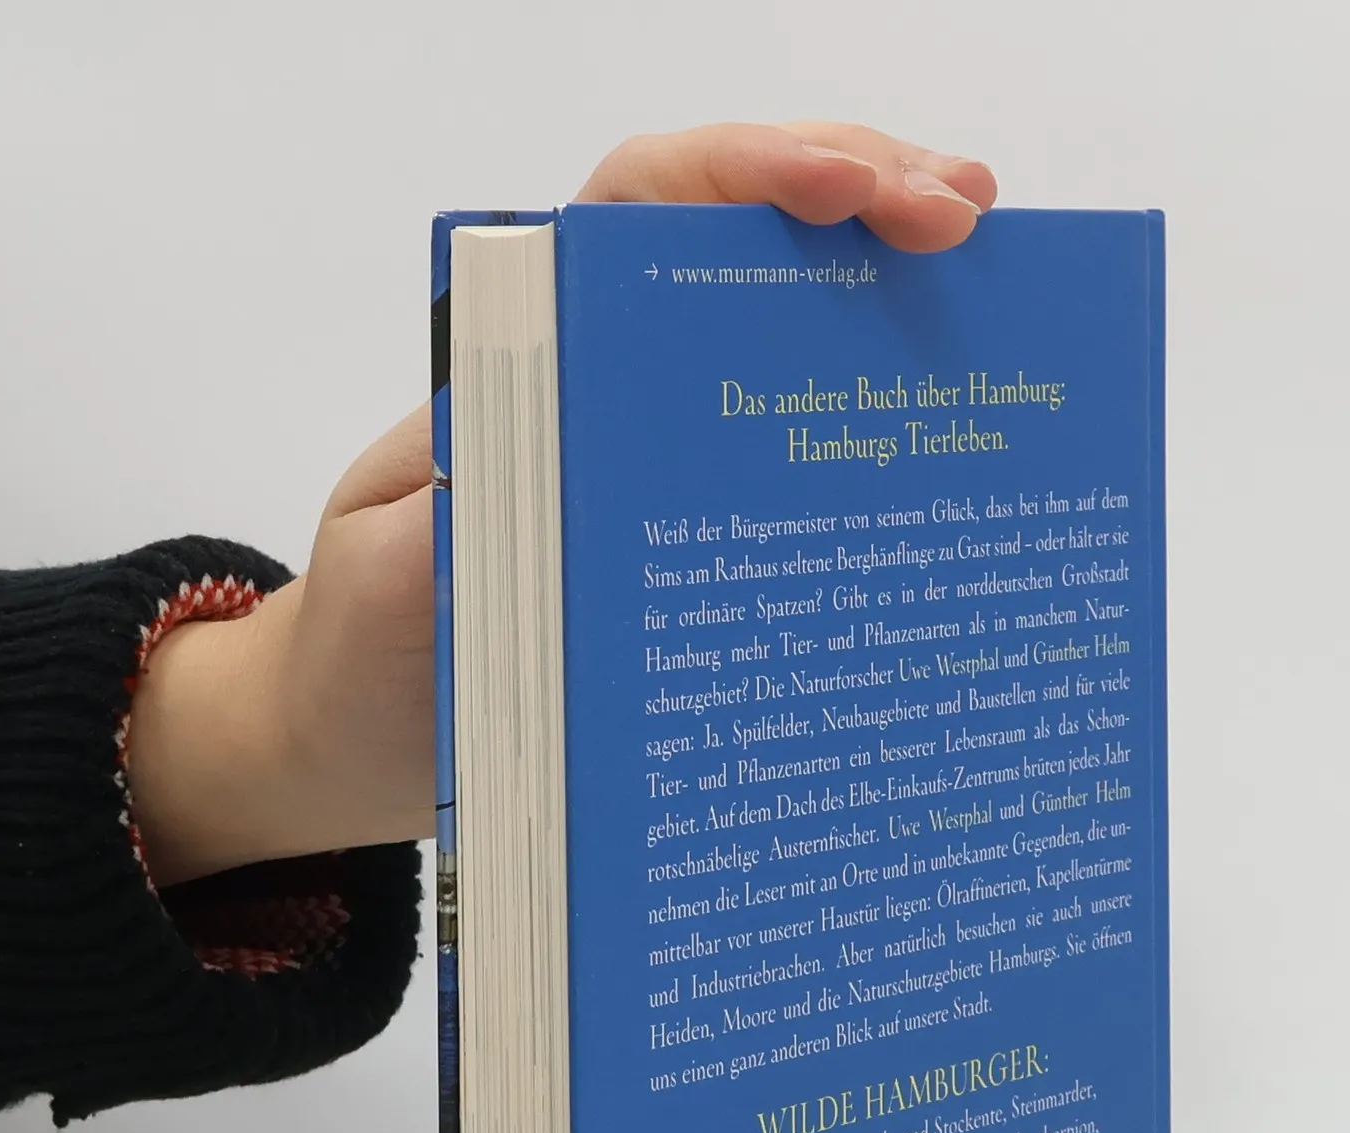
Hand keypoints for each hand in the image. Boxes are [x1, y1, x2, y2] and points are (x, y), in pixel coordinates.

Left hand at [125, 124, 997, 885]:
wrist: (356, 738)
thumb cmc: (362, 655)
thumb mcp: (392, 581)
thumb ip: (455, 520)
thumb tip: (566, 458)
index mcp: (530, 361)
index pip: (643, 209)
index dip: (747, 177)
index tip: (846, 194)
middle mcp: (605, 380)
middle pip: (740, 240)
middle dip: (859, 196)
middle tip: (968, 214)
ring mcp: (656, 450)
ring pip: (783, 328)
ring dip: (889, 287)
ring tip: (992, 271)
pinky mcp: (691, 528)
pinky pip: (792, 450)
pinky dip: (876, 416)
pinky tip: (953, 416)